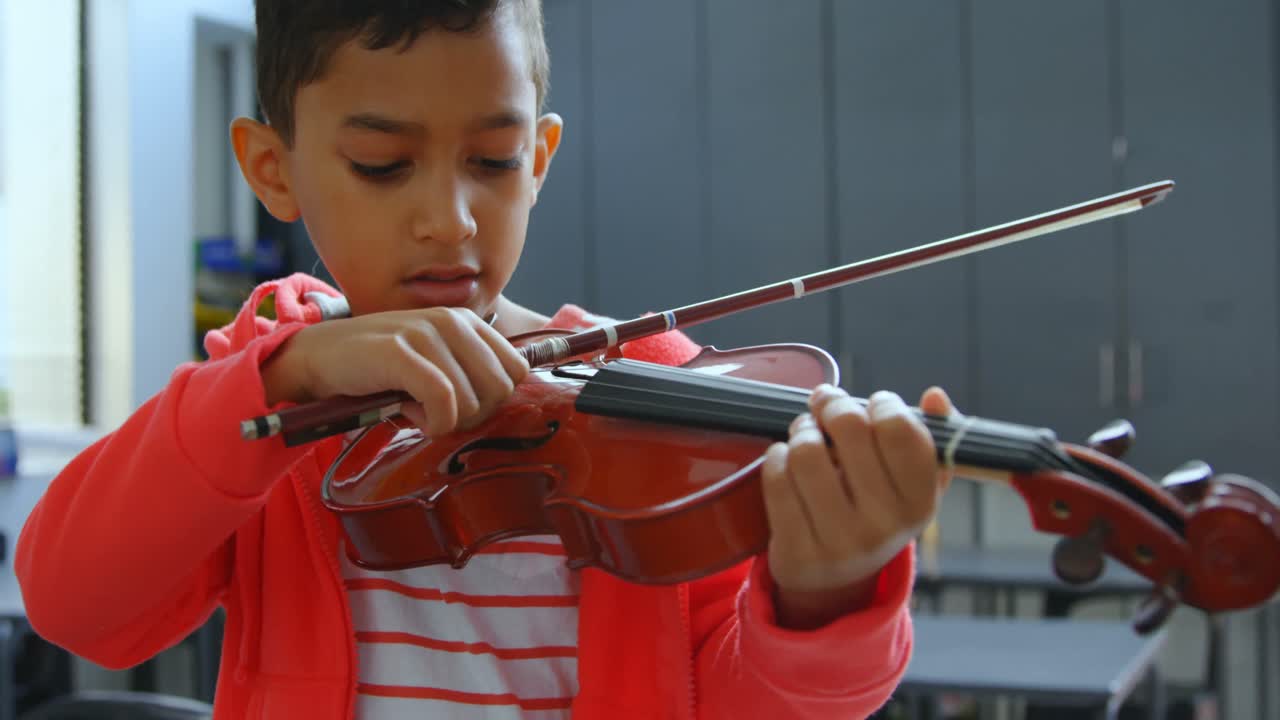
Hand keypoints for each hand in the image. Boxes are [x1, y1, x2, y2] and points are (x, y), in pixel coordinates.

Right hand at [261, 307, 528, 435]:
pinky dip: (433, 423)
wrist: (317, 356)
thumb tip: (504, 403)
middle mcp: (452, 321)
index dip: (493, 400)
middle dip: (474, 414)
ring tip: (414, 409)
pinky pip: (444, 402)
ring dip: (446, 421)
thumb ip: (469, 373)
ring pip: (473, 400)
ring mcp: (426, 333)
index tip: (462, 406)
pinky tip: (410, 417)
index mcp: (467, 322)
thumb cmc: (380, 368)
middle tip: (439, 414)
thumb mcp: (434, 361)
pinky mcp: (400, 353)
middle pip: (501, 389)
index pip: (517, 370)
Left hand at [761, 384, 954, 629]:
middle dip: (832, 405)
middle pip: (849, 427)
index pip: (900, 429)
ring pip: (807, 450)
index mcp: (919, 503)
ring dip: (801, 431)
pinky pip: (777, 478)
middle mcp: (884, 526)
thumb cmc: (875, 511)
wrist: (836, 577)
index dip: (881, 404)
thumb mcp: (913, 483)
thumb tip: (936, 396)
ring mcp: (840, 542)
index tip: (871, 405)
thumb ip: (931, 434)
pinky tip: (787, 462)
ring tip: (806, 434)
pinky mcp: (798, 552)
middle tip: (825, 405)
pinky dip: (777, 458)